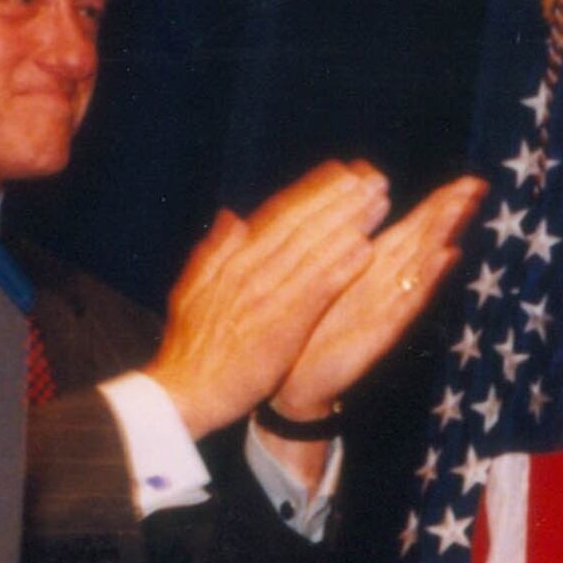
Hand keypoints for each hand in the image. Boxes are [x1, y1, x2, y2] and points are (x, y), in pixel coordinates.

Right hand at [146, 163, 390, 438]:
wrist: (184, 391)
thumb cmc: (192, 347)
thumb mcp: (194, 289)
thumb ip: (215, 251)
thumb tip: (231, 215)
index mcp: (232, 262)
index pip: (277, 217)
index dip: (311, 192)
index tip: (340, 172)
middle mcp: (249, 270)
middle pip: (301, 225)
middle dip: (338, 197)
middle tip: (372, 176)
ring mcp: (266, 295)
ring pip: (313, 249)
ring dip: (348, 222)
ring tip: (378, 201)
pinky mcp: (282, 324)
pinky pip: (316, 289)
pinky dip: (340, 266)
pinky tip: (366, 249)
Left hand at [269, 178, 490, 422]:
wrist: (296, 382)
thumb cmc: (311, 330)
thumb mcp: (326, 279)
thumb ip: (344, 246)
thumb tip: (350, 206)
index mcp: (374, 267)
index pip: (415, 228)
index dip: (441, 203)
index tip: (469, 180)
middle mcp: (388, 284)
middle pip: (426, 241)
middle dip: (452, 212)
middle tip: (479, 185)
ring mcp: (388, 306)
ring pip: (422, 264)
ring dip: (445, 234)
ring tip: (466, 208)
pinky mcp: (380, 331)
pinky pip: (408, 299)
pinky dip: (428, 277)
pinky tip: (446, 257)